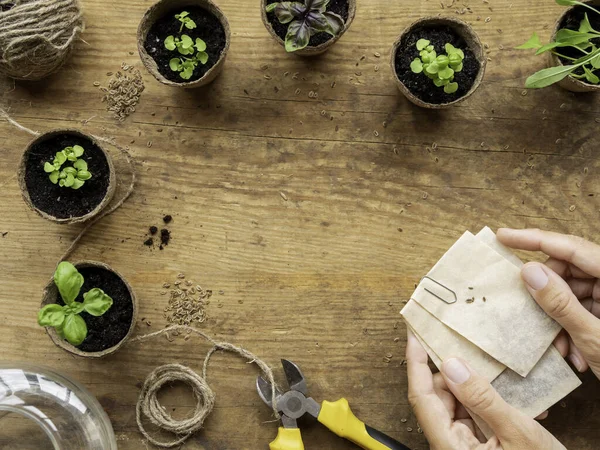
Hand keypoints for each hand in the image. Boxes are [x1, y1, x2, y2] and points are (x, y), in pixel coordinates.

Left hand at [406, 329, 565, 449]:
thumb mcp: (517, 432)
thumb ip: (483, 399)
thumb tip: (452, 365)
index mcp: (451, 446)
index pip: (421, 396)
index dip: (415, 363)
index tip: (415, 335)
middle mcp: (452, 445)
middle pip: (439, 397)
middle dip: (451, 370)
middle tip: (462, 345)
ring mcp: (465, 445)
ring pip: (458, 403)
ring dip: (473, 385)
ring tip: (492, 369)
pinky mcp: (480, 445)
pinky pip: (475, 414)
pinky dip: (487, 400)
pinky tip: (508, 393)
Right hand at [497, 228, 599, 379]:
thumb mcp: (596, 338)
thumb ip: (561, 303)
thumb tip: (530, 272)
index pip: (572, 247)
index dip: (534, 239)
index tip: (504, 236)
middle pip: (570, 271)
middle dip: (547, 296)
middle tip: (530, 315)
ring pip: (572, 292)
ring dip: (559, 320)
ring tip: (561, 349)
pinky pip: (582, 309)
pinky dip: (571, 329)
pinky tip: (574, 354)